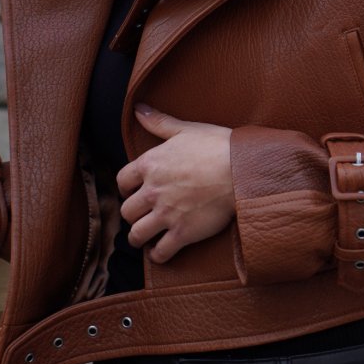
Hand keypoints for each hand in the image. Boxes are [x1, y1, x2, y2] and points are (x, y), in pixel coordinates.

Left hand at [116, 103, 234, 263]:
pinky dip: (158, 255)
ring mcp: (166, 214)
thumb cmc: (216, 146)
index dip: (127, 188)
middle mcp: (152, 191)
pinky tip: (161, 252)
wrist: (241, 170)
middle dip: (133, 214)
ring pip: (137, 234)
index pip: (122, 181)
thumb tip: (137, 109)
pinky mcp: (182, 233)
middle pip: (127, 211)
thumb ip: (158, 122)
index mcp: (150, 164)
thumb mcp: (185, 129)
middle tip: (142, 215)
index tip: (134, 191)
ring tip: (145, 238)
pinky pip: (160, 252)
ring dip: (139, 238)